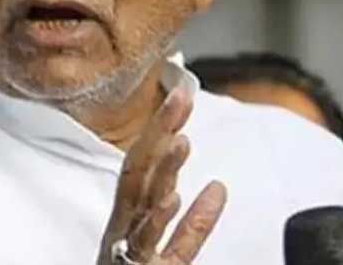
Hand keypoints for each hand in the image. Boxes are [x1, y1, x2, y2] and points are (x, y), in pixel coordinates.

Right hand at [97, 87, 226, 264]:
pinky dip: (161, 222)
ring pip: (141, 204)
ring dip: (161, 170)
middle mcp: (123, 229)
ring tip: (182, 140)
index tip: (180, 94)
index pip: (144, 165)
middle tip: (180, 96)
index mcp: (129, 220)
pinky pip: (152, 248)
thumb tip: (218, 188)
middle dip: (158, 131)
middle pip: (138, 171)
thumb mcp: (168, 253)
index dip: (161, 128)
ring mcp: (128, 251)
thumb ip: (192, 225)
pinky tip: (173, 197)